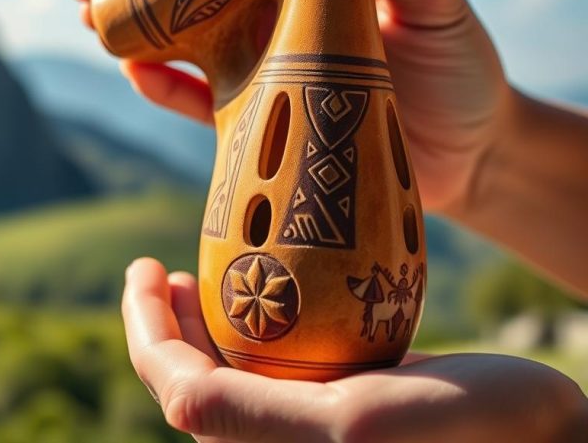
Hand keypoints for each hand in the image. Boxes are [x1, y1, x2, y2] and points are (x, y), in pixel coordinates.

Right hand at [68, 0, 511, 211]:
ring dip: (135, 27)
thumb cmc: (459, 69)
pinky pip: (198, 95)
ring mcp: (262, 60)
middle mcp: (279, 6)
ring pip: (185, 35)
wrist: (468, 158)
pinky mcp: (256, 113)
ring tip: (90, 21)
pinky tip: (134, 73)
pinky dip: (164, 85)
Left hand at [122, 258, 586, 442]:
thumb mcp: (347, 425)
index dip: (145, 331)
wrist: (553, 438)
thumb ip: (246, 418)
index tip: (144, 265)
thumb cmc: (463, 434)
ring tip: (199, 274)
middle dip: (169, 324)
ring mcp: (315, 427)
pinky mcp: (349, 406)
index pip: (178, 390)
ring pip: (234, 371)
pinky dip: (259, 326)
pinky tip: (269, 291)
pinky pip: (279, 366)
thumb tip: (173, 402)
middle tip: (165, 268)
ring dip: (209, 322)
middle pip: (197, 380)